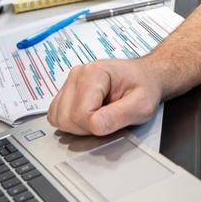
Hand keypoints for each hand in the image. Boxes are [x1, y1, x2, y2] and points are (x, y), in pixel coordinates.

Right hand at [46, 59, 162, 136]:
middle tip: (108, 119)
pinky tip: (89, 115)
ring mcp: (70, 82)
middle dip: (86, 128)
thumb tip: (95, 125)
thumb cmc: (144, 87)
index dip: (97, 126)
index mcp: (95, 73)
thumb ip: (119, 115)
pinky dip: (71, 122)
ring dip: (77, 126)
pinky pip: (56, 115)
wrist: (144, 77)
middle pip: (66, 117)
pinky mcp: (66, 91)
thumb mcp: (142, 105)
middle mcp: (78, 74)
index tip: (114, 120)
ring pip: (58, 118)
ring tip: (99, 116)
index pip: (80, 114)